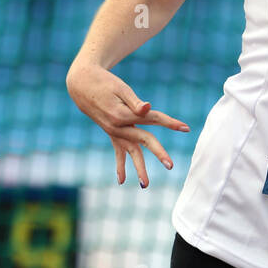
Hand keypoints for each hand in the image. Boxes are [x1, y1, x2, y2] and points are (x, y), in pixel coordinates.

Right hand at [66, 62, 189, 187]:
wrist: (81, 84)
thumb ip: (134, 102)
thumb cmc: (104, 82)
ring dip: (138, 168)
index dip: (170, 123)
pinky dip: (120, 166)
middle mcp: (118, 127)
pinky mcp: (111, 132)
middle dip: (158, 152)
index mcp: (123, 114)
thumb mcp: (121, 89)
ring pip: (130, 152)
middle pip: (143, 140)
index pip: (152, 119)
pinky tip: (121, 181)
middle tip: (171, 166)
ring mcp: (113, 131)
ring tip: (145, 185)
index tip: (186, 128)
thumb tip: (148, 108)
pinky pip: (117, 151)